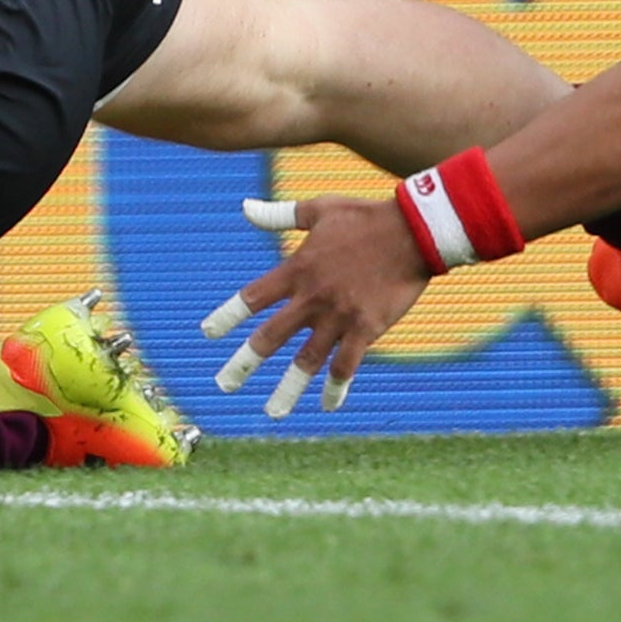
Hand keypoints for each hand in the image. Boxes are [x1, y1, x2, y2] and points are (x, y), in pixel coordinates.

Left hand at [199, 193, 432, 416]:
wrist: (413, 230)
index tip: (208, 334)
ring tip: (273, 412)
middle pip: (271, 337)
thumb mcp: (318, 209)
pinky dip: (336, 387)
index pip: (253, 297)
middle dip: (245, 362)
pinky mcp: (366, 328)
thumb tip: (245, 208)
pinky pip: (347, 365)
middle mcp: (312, 297)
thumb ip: (280, 215)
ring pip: (307, 361)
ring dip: (288, 389)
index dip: (229, 316)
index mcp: (298, 269)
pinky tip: (328, 404)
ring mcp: (339, 316)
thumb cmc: (365, 216)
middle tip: (224, 384)